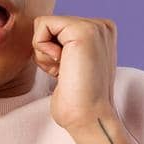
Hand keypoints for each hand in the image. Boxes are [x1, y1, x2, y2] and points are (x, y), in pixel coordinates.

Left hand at [32, 15, 117, 130]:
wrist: (89, 118)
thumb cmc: (77, 101)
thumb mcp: (71, 64)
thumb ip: (64, 46)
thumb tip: (43, 35)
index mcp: (100, 33)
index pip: (57, 28)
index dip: (53, 53)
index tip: (70, 72)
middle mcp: (101, 26)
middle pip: (50, 25)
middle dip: (48, 52)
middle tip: (68, 74)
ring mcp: (94, 26)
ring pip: (44, 25)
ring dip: (45, 54)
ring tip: (66, 72)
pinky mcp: (82, 30)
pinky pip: (42, 25)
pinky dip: (42, 49)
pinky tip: (61, 66)